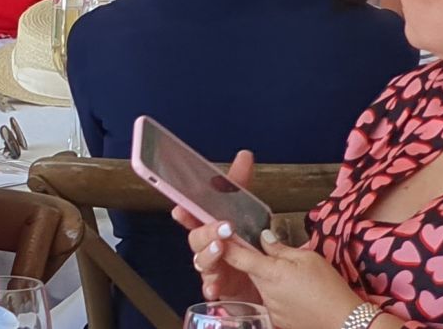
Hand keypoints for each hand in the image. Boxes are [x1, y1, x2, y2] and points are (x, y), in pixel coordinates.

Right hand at [177, 150, 262, 304]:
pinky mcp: (219, 287)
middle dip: (205, 232)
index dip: (185, 212)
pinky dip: (211, 287)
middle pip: (196, 238)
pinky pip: (209, 287)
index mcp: (209, 226)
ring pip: (201, 260)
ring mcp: (212, 267)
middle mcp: (207, 246)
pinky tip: (215, 287)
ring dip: (209, 255)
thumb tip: (244, 155)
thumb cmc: (245, 243)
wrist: (261, 278)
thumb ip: (240, 185)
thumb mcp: (246, 211)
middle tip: (221, 227)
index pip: (192, 215)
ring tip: (221, 249)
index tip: (181, 209)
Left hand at [219, 233, 369, 328]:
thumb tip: (264, 239)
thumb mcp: (309, 259)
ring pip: (262, 288)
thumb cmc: (330, 289)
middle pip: (250, 272)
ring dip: (270, 281)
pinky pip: (271, 302)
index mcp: (270, 273)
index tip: (219, 237)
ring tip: (295, 281)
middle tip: (276, 259)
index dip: (225, 246)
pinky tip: (297, 296)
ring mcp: (270, 309)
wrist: (345, 322)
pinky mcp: (277, 320)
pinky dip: (279, 296)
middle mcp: (265, 292)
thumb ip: (281, 249)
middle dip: (256, 264)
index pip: (237, 257)